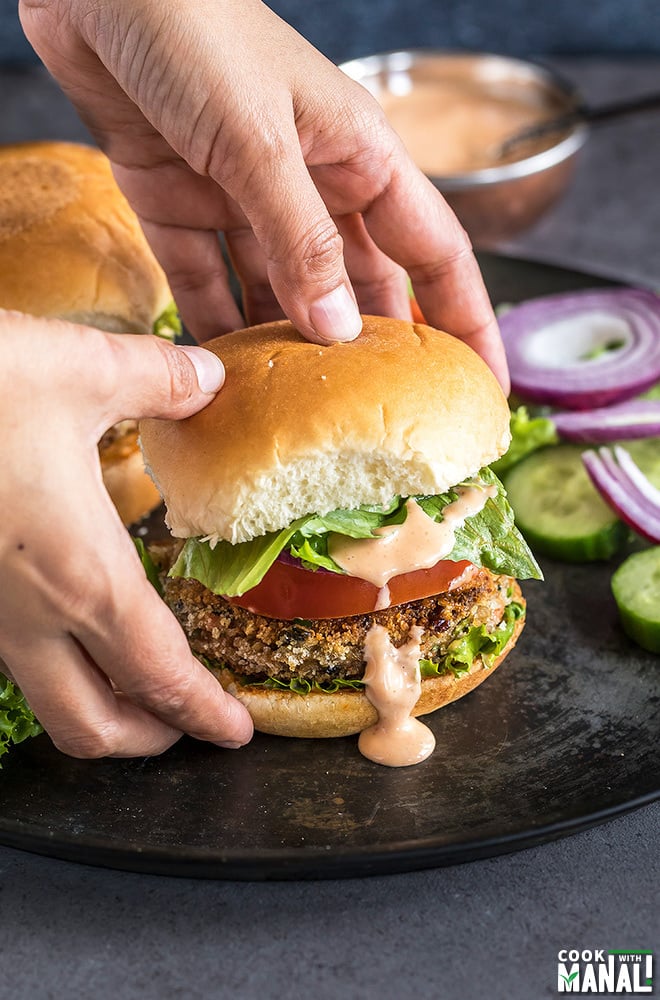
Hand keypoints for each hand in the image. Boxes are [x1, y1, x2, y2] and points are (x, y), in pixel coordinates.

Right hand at [0, 311, 252, 756]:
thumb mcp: (77, 369)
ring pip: (44, 702)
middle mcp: (28, 616)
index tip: (237, 732)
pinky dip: (53, 667)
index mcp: (83, 576)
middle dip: (149, 738)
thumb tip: (206, 377)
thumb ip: (157, 380)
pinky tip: (65, 620)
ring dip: (99, 708)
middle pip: (94, 725)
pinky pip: (7, 659)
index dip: (205, 713)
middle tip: (187, 723)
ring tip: (135, 682)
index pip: (161, 677)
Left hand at [19, 0, 508, 389]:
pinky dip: (212, 322)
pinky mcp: (180, 201)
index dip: (465, 320)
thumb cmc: (194, 26)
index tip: (483, 385)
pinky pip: (205, 278)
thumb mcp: (261, 140)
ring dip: (284, 347)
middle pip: (357, 285)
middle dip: (369, 351)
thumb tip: (338, 331)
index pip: (436, 252)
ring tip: (295, 414)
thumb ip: (302, 241)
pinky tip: (221, 371)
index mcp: (359, 157)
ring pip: (277, 291)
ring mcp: (243, 195)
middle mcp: (309, 183)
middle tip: (379, 420)